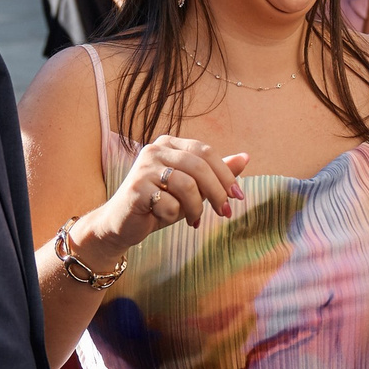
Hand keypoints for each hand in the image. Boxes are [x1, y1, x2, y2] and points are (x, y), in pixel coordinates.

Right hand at [71, 135, 248, 260]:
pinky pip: (169, 203)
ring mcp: (144, 167)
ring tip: (193, 220)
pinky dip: (173, 215)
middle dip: (217, 192)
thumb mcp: (193, 188)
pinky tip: (163, 218)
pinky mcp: (136, 188)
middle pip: (199, 167)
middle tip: (225, 213)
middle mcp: (155, 149)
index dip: (226, 175)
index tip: (238, 197)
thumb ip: (216, 172)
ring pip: (187, 186)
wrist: (122, 224)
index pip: (206, 152)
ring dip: (196, 208)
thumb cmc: (160, 203)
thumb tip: (247, 157)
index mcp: (170, 143)